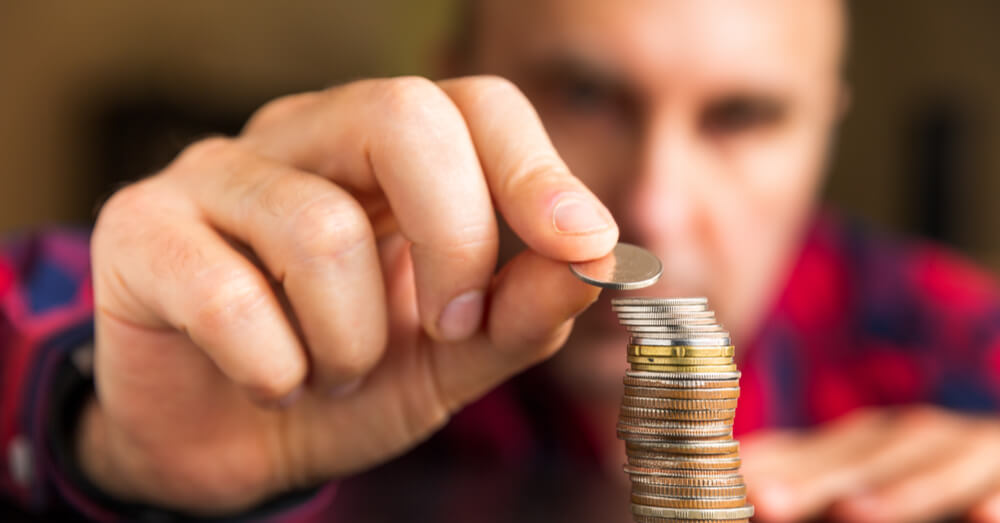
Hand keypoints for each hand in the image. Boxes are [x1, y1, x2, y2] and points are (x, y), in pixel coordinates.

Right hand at [82, 76, 617, 513]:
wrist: (227, 440)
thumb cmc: (343, 380)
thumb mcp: (452, 358)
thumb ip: (521, 310)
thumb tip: (596, 259)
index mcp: (385, 155)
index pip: (474, 105)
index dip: (535, 170)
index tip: (581, 244)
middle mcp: (301, 138)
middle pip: (403, 119)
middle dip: (454, 243)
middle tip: (447, 328)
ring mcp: (215, 174)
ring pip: (320, 228)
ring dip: (352, 340)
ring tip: (336, 372)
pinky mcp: (141, 229)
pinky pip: (228, 295)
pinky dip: (275, 367)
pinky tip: (273, 381)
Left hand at [741, 405, 999, 521]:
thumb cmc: (928, 475)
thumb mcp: (867, 475)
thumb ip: (810, 480)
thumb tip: (743, 486)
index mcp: (863, 442)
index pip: (807, 453)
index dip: (764, 468)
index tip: (717, 486)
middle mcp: (909, 438)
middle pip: (857, 460)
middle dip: (812, 481)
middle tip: (765, 503)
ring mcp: (965, 449)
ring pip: (931, 468)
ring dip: (897, 492)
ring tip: (853, 514)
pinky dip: (998, 498)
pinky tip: (984, 518)